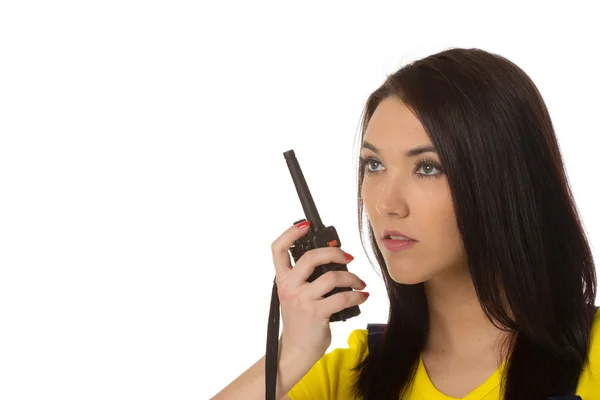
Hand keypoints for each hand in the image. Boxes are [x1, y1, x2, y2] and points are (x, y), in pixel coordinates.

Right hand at [271, 221, 368, 360]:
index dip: (290, 233)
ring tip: (359, 282)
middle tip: (347, 257)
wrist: (297, 349)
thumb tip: (334, 258)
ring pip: (332, 277)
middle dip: (334, 252)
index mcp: (282, 280)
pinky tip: (362, 295)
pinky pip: (343, 297)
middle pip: (310, 257)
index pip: (278, 250)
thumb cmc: (300, 319)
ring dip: (352, 277)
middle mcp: (289, 287)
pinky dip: (357, 295)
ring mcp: (302, 300)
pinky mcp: (316, 314)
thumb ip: (306, 277)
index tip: (305, 225)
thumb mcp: (295, 295)